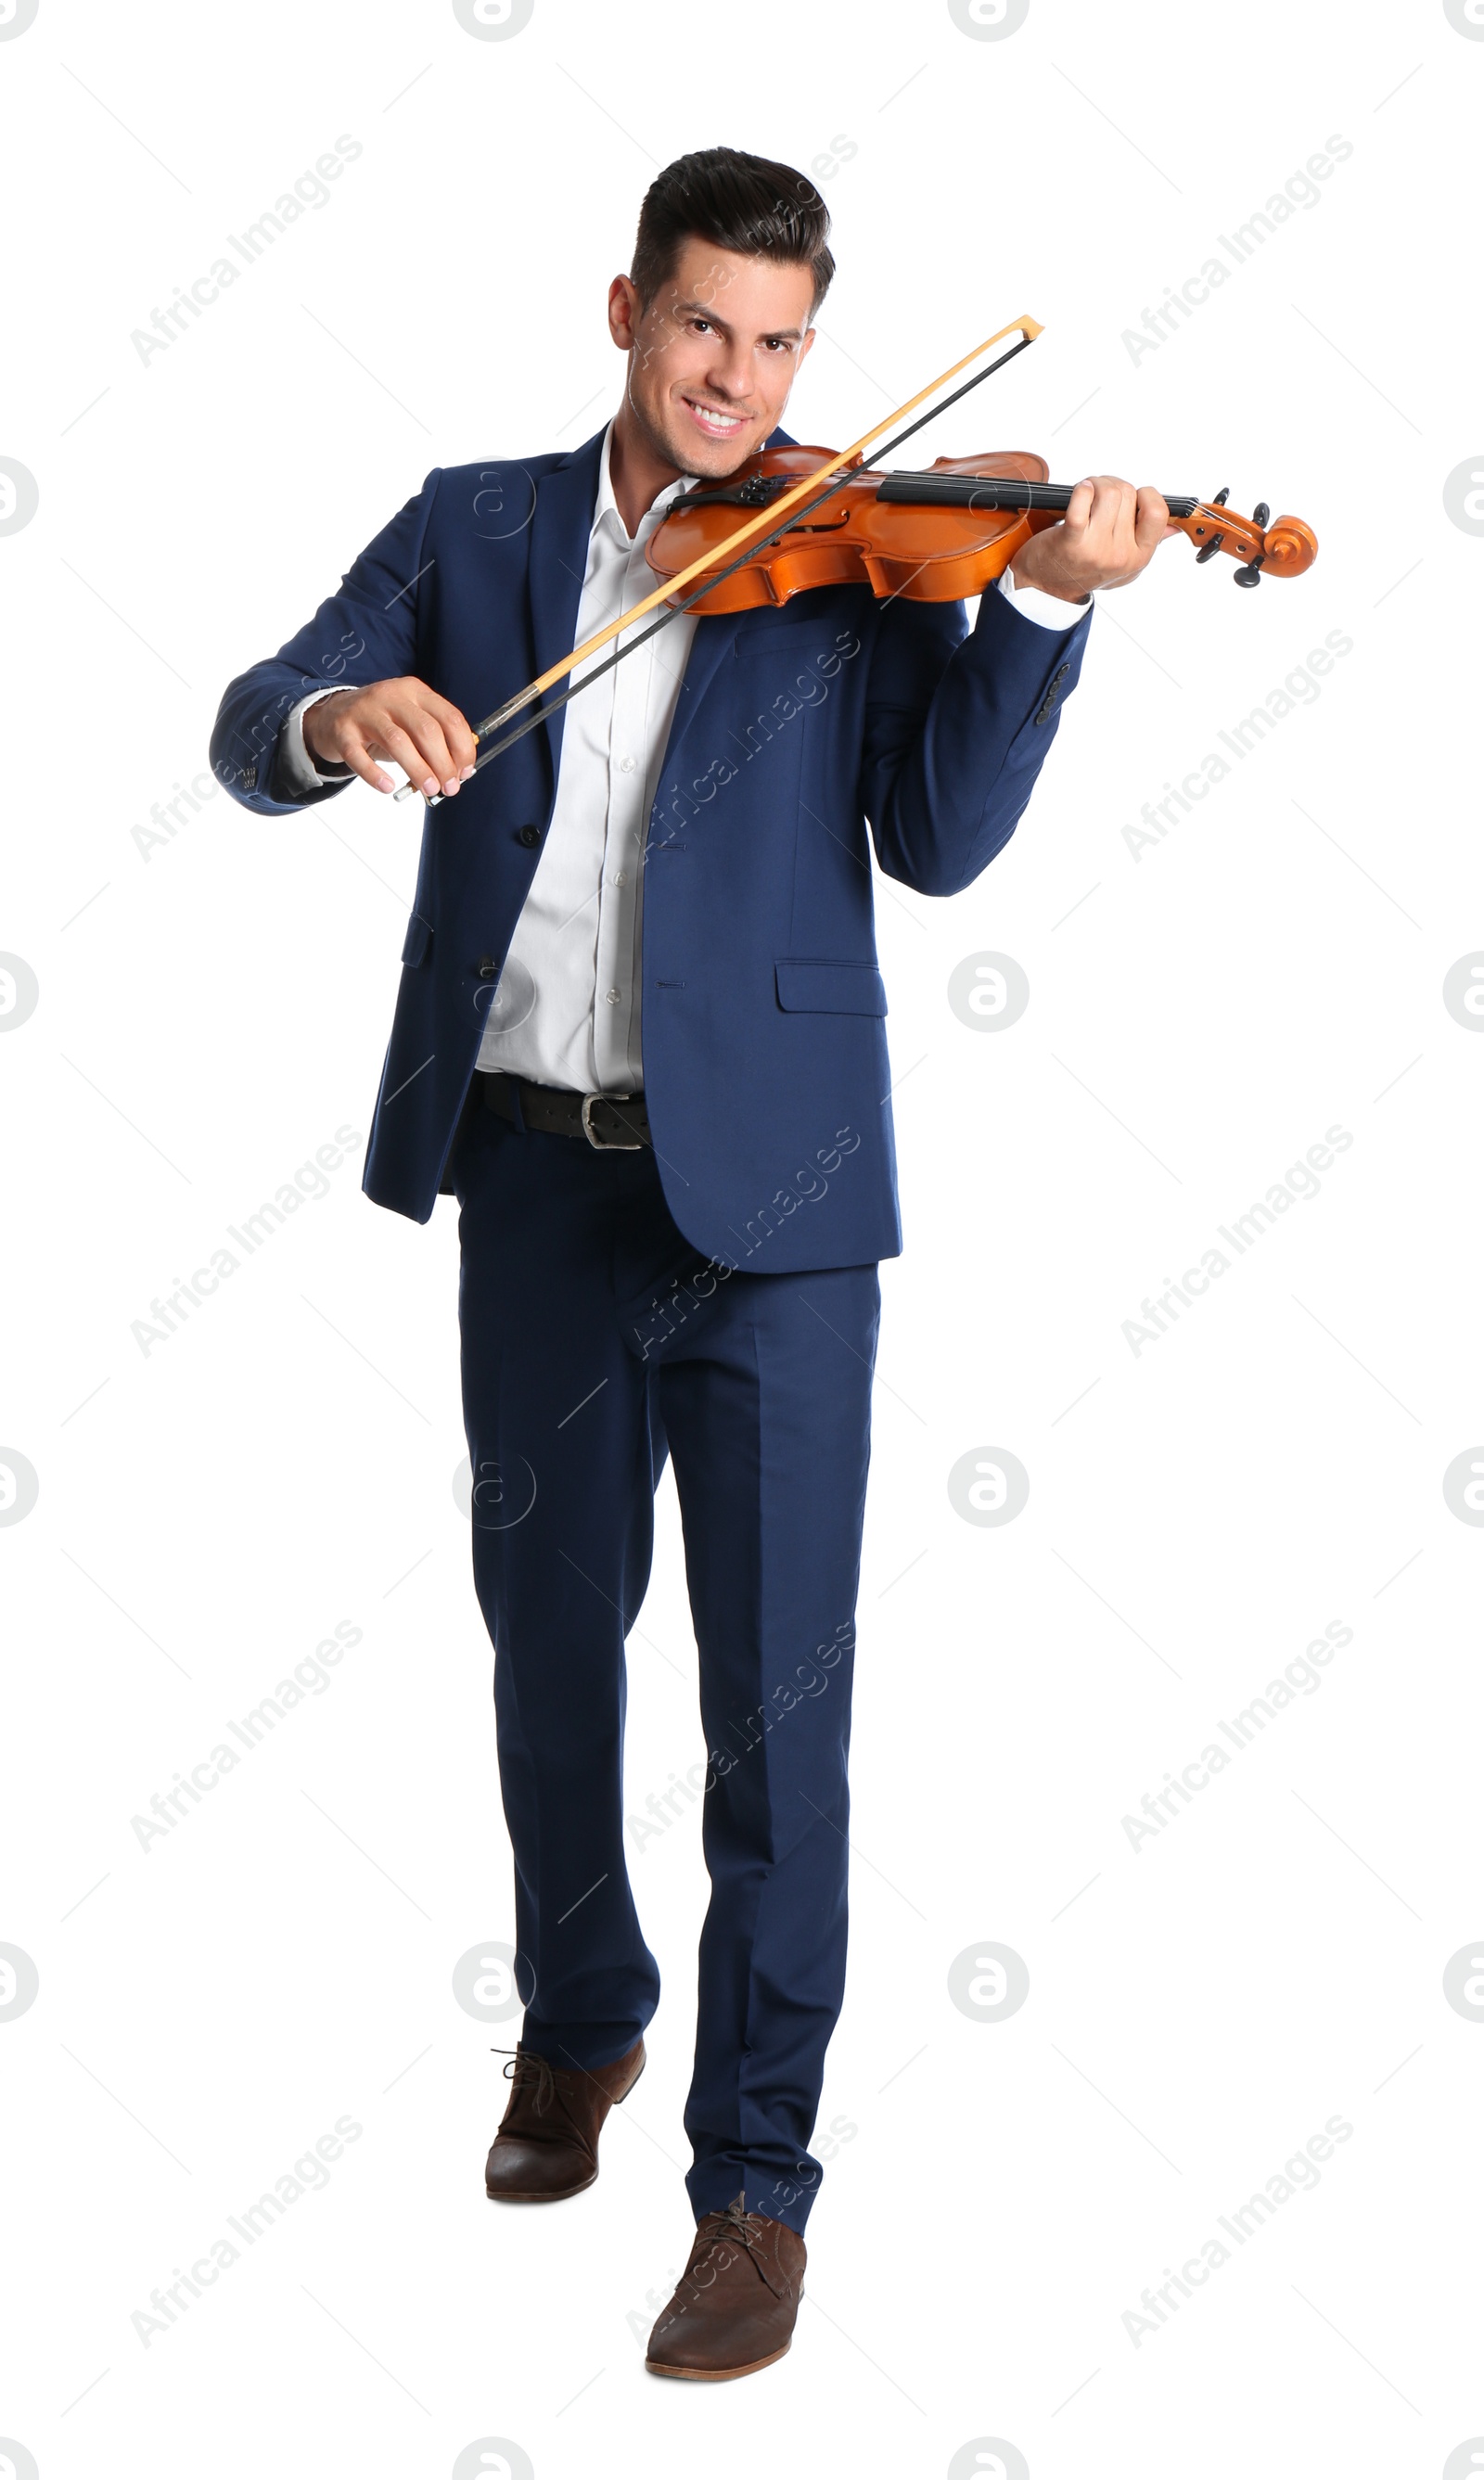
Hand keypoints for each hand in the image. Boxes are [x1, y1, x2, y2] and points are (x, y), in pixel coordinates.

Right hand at [304, 677, 476, 797]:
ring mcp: (364, 712)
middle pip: (426, 730)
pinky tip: (387, 786)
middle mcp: (391, 696)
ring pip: (397, 741)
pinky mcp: (342, 731)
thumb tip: (458, 771)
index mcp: (415, 691)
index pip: (449, 718)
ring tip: (429, 789)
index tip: (465, 772)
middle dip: (443, 763)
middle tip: (448, 787)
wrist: (332, 714)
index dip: (462, 748)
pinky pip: (358, 755)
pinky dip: (374, 774)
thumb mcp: (410, 720)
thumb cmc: (380, 723)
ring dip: (418, 769)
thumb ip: (434, 740)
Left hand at [1009, 476, 1177, 602]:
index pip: (1158, 513)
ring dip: (1096, 483)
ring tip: (1087, 494)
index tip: (1134, 498)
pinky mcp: (1071, 540)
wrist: (1046, 587)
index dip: (1147, 496)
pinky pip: (1082, 499)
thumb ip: (1147, 545)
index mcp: (1139, 557)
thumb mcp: (1123, 566)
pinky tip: (1079, 492)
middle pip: (1128, 494)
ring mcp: (1096, 548)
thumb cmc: (1084, 570)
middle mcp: (1120, 554)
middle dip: (1113, 485)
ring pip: (1108, 491)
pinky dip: (1081, 489)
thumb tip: (1174, 528)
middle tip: (1099, 496)